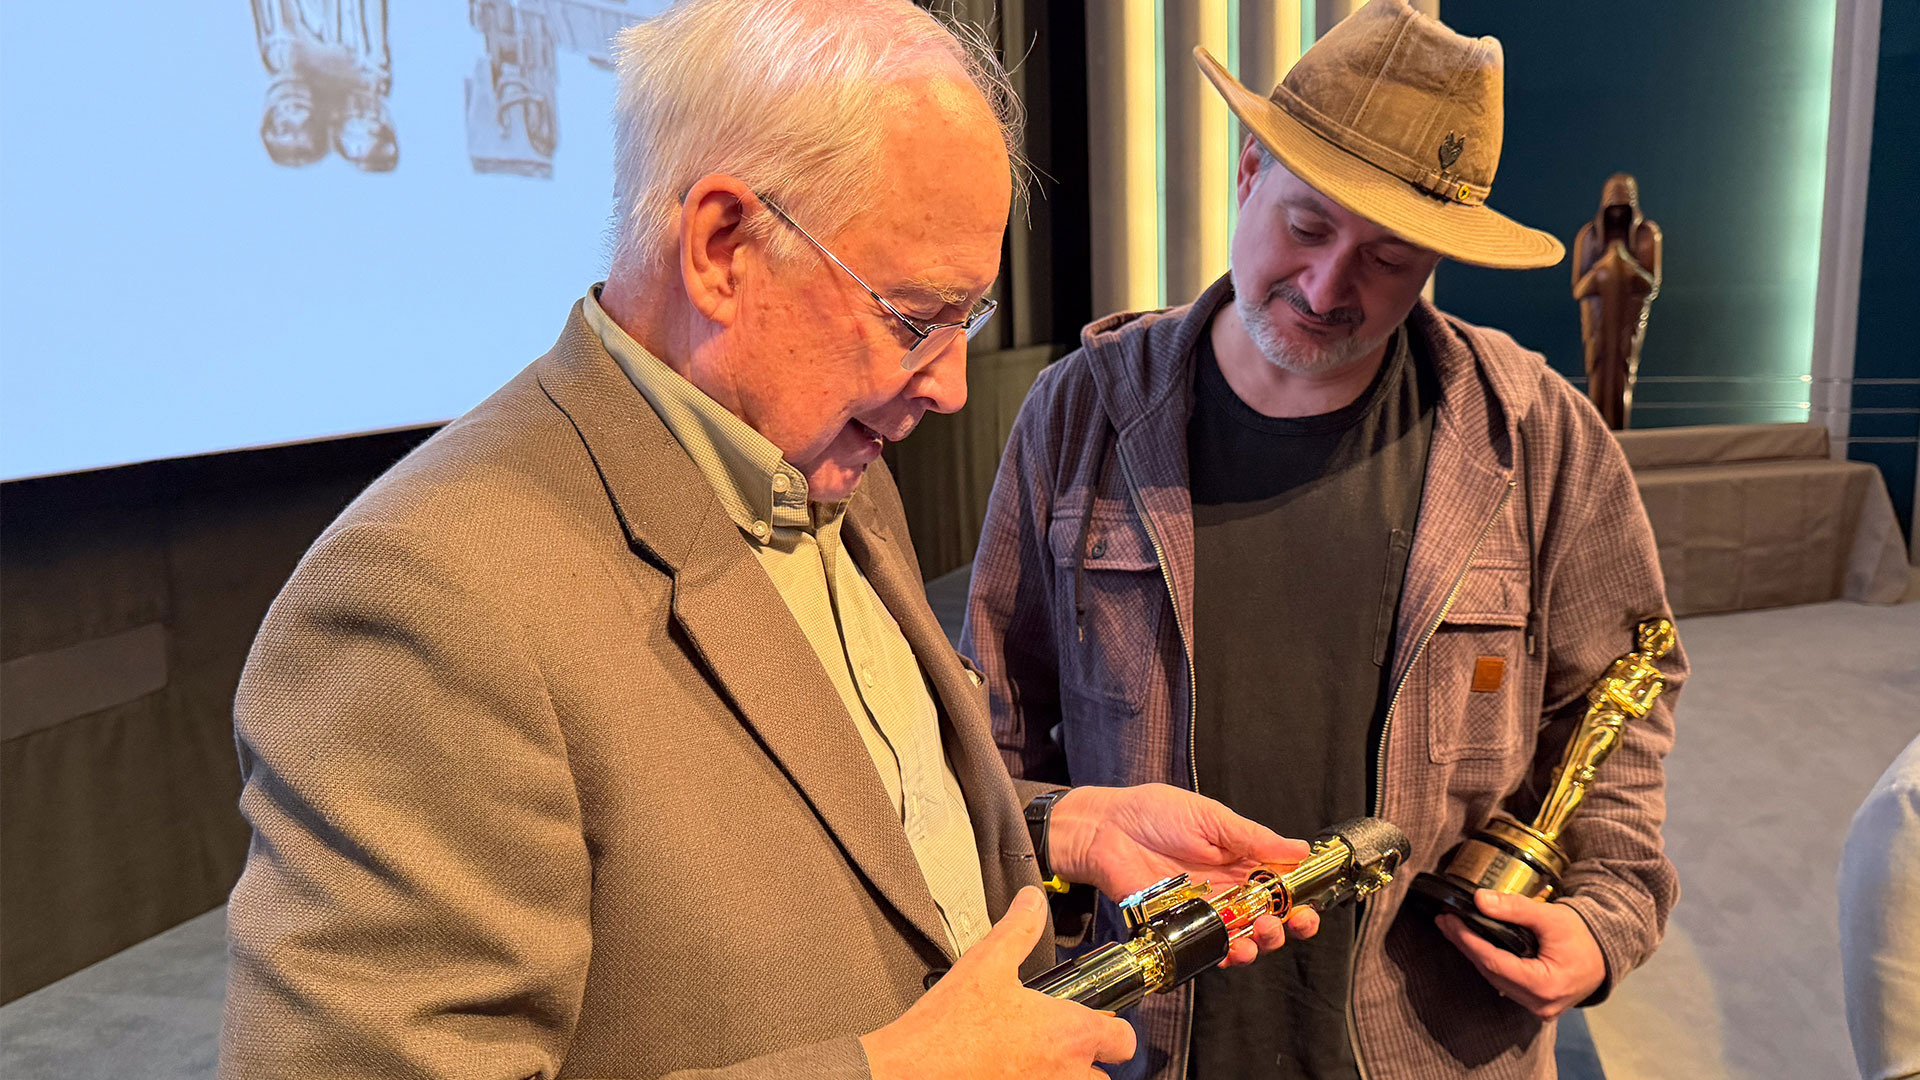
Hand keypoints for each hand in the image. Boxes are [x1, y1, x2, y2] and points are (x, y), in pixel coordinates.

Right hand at [860, 887, 1134, 1079]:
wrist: (913, 1070)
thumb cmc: (950, 1025)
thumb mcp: (988, 961)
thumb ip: (1019, 928)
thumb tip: (1032, 900)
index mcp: (1070, 1033)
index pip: (1123, 1041)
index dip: (1113, 1029)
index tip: (1095, 1022)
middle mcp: (1066, 1074)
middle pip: (1104, 1076)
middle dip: (1088, 1061)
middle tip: (1059, 1043)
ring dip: (1065, 1078)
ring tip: (1035, 1060)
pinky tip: (1010, 1070)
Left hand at [1046, 784, 1318, 965]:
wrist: (1106, 829)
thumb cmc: (1154, 813)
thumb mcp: (1210, 817)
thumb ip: (1252, 838)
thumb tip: (1300, 850)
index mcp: (1239, 860)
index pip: (1279, 885)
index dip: (1299, 899)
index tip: (1310, 906)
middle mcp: (1227, 889)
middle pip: (1268, 918)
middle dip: (1287, 926)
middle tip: (1289, 923)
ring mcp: (1204, 910)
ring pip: (1243, 937)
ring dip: (1261, 942)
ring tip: (1262, 934)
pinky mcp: (1179, 927)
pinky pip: (1207, 948)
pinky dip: (1224, 954)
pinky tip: (1234, 950)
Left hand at [1436, 889, 1606, 1018]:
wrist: (1608, 952)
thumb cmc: (1584, 936)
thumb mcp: (1552, 917)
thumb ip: (1516, 909)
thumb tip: (1479, 900)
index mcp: (1545, 986)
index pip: (1494, 962)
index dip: (1467, 941)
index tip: (1448, 920)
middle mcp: (1539, 1004)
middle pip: (1491, 972)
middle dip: (1465, 945)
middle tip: (1444, 922)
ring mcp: (1538, 1008)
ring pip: (1496, 979)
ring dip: (1474, 954)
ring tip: (1454, 930)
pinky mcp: (1536, 1003)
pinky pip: (1505, 982)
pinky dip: (1489, 963)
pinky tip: (1475, 945)